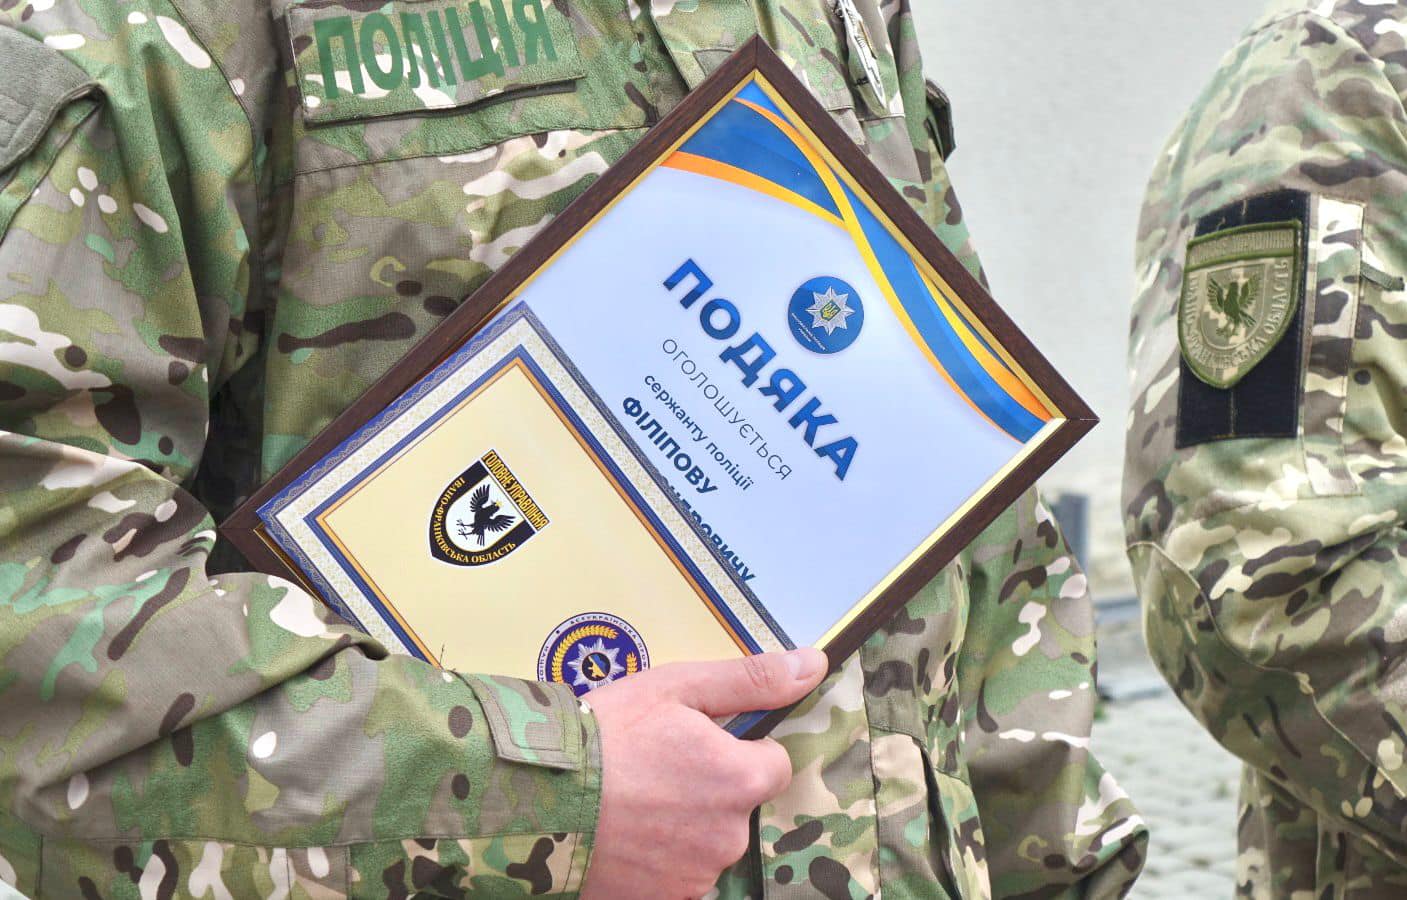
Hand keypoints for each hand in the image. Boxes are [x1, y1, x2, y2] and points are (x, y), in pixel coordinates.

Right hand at [580, 648, 828, 899]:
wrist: (533, 796)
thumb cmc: (605, 733)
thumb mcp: (677, 687)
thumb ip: (751, 680)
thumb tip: (814, 664)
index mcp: (740, 779)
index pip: (774, 766)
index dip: (739, 751)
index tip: (696, 743)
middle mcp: (728, 836)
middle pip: (739, 808)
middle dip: (709, 790)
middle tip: (655, 770)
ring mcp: (695, 876)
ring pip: (708, 844)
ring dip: (684, 826)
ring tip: (633, 803)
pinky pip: (678, 876)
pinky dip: (659, 860)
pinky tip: (626, 836)